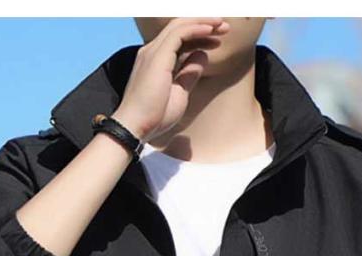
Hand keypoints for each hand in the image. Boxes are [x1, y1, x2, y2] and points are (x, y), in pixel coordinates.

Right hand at [112, 17, 229, 141]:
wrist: (136, 127)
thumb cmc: (155, 117)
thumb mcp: (179, 93)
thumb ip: (189, 74)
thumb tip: (202, 56)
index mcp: (156, 61)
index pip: (179, 40)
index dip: (199, 37)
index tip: (217, 41)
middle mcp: (152, 52)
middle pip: (180, 28)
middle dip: (204, 24)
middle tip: (225, 28)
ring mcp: (153, 52)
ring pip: (180, 26)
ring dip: (203, 23)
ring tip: (223, 25)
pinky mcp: (157, 56)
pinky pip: (180, 34)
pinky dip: (197, 29)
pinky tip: (212, 30)